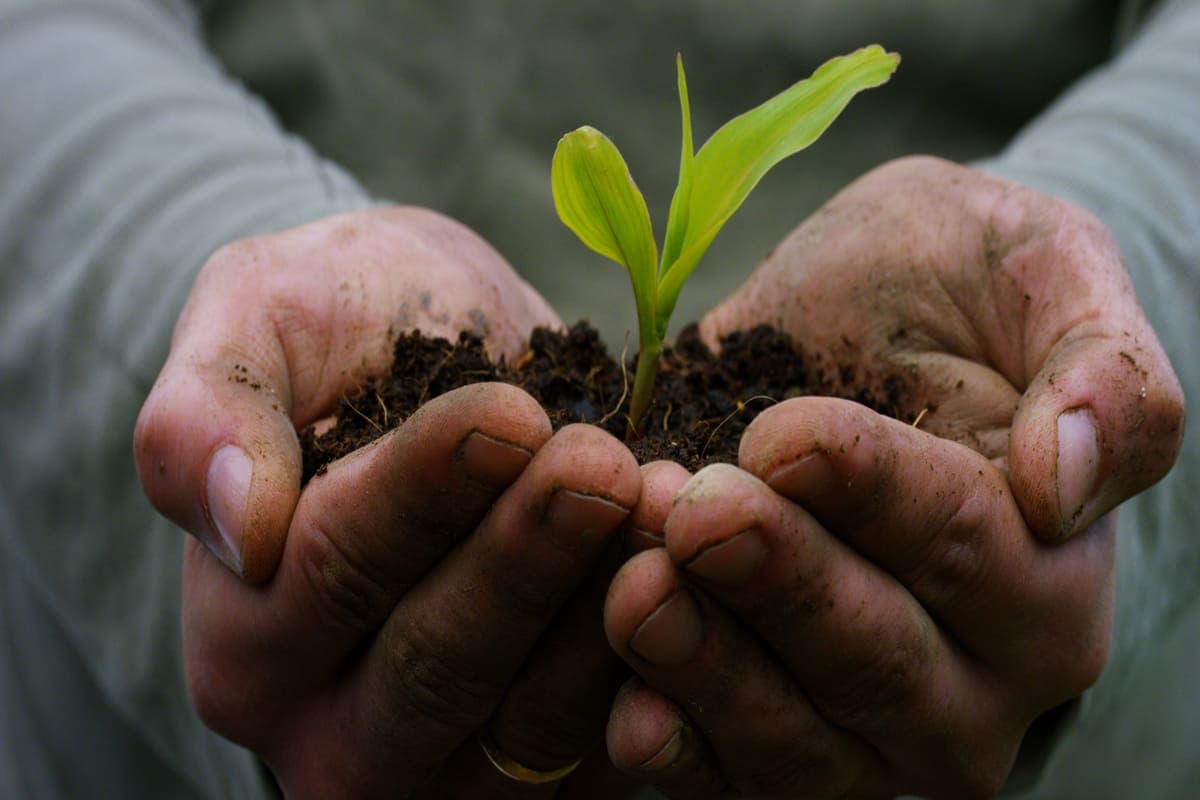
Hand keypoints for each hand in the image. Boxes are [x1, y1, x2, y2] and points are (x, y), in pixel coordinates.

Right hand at [134, 208, 644, 796]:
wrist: (448, 359)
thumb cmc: (343, 332)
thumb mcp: (253, 320)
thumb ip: (202, 415)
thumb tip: (233, 525)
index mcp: (248, 637)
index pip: (332, 573)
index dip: (424, 493)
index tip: (509, 413)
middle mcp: (338, 729)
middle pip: (435, 666)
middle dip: (526, 558)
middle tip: (603, 464)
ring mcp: (455, 763)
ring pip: (535, 720)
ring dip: (608, 608)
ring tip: (665, 501)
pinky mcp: (556, 766)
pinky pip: (614, 737)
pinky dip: (663, 657)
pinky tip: (700, 567)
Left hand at [601, 157, 1184, 797]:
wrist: (851, 333)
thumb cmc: (948, 291)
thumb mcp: (1038, 270)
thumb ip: (1099, 367)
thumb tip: (1067, 487)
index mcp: (1050, 572)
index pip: (968, 548)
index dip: (873, 494)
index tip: (783, 435)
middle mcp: (975, 681)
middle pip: (876, 657)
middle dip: (779, 583)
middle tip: (692, 512)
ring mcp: (870, 730)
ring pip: (797, 738)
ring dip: (708, 667)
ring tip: (637, 587)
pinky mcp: (770, 741)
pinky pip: (726, 773)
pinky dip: (674, 746)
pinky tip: (625, 712)